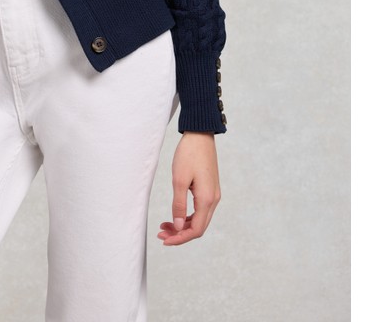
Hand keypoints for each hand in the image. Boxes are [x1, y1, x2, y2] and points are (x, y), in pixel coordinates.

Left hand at [157, 131, 220, 245]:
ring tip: (165, 224)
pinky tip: (176, 214)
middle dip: (179, 233)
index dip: (180, 238)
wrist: (200, 135)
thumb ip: (179, 205)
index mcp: (207, 199)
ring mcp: (213, 194)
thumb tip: (179, 227)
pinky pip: (200, 209)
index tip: (164, 240)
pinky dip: (188, 215)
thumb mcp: (179, 180)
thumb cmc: (189, 154)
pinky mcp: (209, 189)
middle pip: (198, 227)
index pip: (196, 230)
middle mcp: (213, 200)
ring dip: (183, 225)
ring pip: (199, 219)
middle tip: (160, 233)